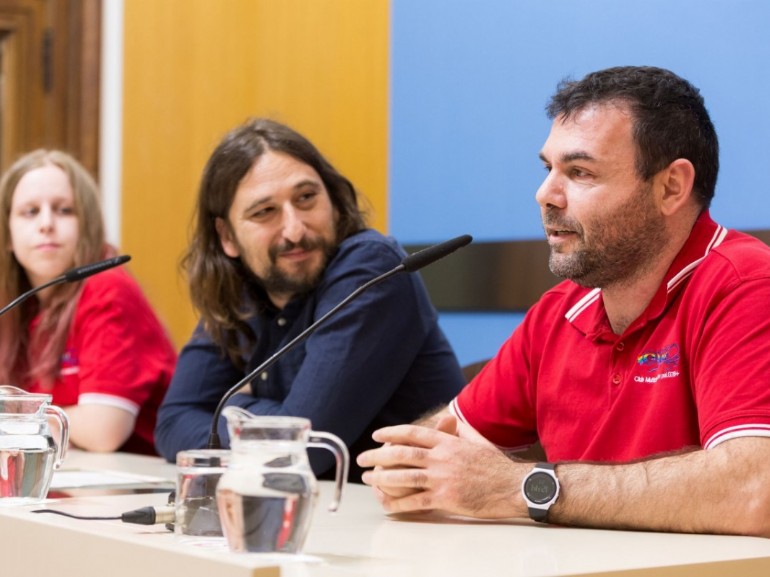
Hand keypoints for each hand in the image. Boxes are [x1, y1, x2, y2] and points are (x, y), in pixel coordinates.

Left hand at [357, 415, 526, 518]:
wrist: (513, 486)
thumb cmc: (497, 466)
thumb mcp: (476, 442)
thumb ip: (458, 433)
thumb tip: (449, 420)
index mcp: (448, 442)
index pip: (413, 433)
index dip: (392, 433)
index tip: (377, 435)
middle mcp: (442, 457)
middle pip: (402, 453)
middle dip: (378, 455)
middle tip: (362, 457)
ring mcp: (442, 478)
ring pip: (404, 476)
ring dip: (382, 478)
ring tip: (368, 478)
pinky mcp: (446, 498)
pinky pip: (416, 501)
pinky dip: (399, 503)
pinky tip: (387, 505)